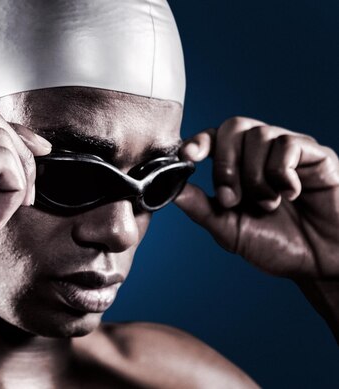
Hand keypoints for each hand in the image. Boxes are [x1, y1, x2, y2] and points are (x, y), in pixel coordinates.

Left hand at [174, 116, 338, 278]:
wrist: (319, 264)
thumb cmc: (277, 244)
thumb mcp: (229, 229)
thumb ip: (201, 208)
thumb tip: (171, 189)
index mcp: (239, 165)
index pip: (214, 136)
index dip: (199, 140)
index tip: (188, 156)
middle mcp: (263, 152)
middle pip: (233, 126)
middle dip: (225, 164)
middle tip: (232, 199)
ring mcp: (290, 151)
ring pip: (259, 135)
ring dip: (255, 176)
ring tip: (267, 204)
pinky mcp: (317, 156)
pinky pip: (289, 145)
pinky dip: (281, 173)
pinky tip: (289, 194)